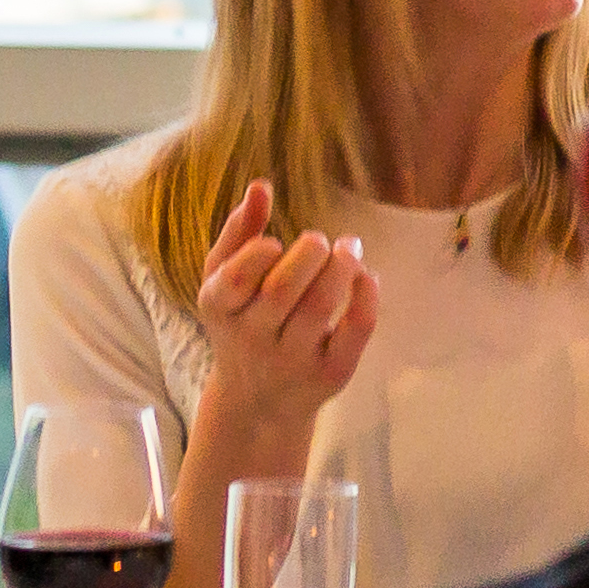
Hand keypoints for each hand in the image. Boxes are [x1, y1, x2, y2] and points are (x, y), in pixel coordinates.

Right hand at [193, 181, 379, 436]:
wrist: (258, 401)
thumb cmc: (242, 322)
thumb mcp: (224, 282)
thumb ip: (237, 232)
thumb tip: (261, 186)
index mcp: (220, 309)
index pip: (235, 280)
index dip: (258, 253)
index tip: (275, 242)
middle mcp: (254, 338)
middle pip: (282, 290)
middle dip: (309, 253)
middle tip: (320, 240)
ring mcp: (293, 359)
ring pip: (320, 307)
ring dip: (342, 266)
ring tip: (349, 246)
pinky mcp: (332, 373)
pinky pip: (356, 331)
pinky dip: (367, 295)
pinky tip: (366, 275)